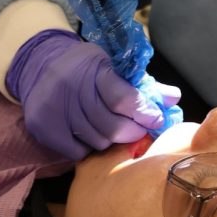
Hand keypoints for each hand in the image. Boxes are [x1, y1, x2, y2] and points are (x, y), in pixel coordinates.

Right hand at [6, 29, 180, 159]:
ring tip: (115, 130)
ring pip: (97, 141)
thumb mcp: (115, 66)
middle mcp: (71, 88)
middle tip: (140, 131)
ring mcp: (55, 109)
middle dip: (133, 132)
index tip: (156, 120)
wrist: (42, 65)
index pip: (123, 99)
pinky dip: (89, 148)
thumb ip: (144, 84)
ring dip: (112, 140)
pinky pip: (77, 151)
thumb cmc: (87, 68)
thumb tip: (174, 98)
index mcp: (94, 68)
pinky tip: (92, 135)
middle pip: (112, 126)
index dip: (144, 113)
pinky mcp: (43, 127)